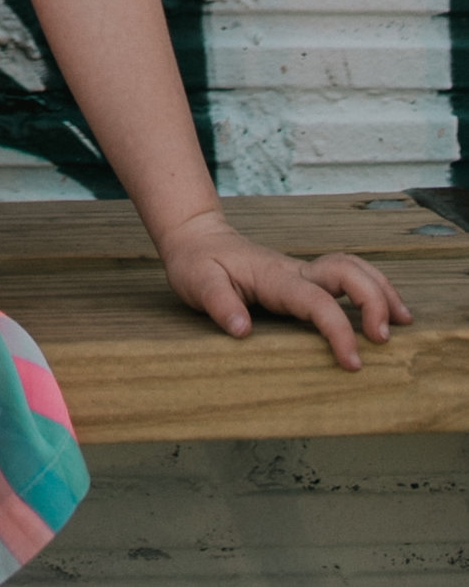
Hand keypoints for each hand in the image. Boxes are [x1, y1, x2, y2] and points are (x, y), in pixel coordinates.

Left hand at [158, 211, 409, 368]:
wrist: (195, 236)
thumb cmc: (197, 262)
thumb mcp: (196, 281)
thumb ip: (218, 303)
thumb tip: (241, 329)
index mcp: (274, 277)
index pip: (316, 301)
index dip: (338, 330)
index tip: (353, 362)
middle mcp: (295, 271)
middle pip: (347, 272)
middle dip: (373, 300)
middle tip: (384, 338)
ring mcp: (302, 272)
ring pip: (353, 268)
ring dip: (380, 290)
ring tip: (403, 321)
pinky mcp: (303, 279)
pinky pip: (345, 277)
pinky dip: (370, 288)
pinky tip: (383, 310)